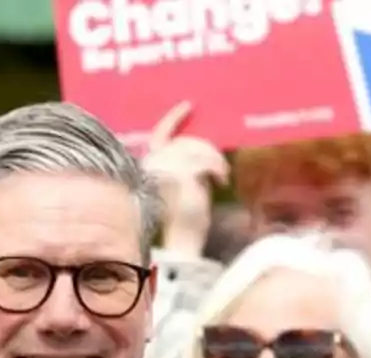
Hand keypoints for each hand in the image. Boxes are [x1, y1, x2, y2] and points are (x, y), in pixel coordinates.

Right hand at [141, 101, 227, 256]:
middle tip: (220, 167)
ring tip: (222, 176)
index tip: (189, 104)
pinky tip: (221, 182)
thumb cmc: (183, 220)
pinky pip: (206, 161)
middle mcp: (152, 163)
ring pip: (198, 148)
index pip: (160, 134)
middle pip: (186, 141)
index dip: (174, 118)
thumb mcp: (182, 186)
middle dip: (207, 149)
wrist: (181, 241)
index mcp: (148, 165)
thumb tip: (201, 148)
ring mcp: (165, 167)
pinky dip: (217, 169)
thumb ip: (184, 164)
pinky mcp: (180, 174)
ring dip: (215, 161)